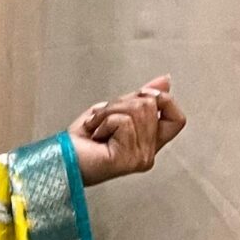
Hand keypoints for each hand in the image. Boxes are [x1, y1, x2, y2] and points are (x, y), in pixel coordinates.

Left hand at [69, 74, 185, 186]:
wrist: (61, 156)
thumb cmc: (82, 140)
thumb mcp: (116, 110)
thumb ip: (141, 98)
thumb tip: (166, 80)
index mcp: (149, 144)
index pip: (178, 119)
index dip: (164, 100)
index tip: (141, 95)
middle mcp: (148, 154)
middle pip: (152, 106)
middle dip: (122, 103)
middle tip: (103, 119)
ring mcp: (140, 159)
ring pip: (139, 110)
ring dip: (110, 112)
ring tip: (97, 128)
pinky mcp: (128, 160)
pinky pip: (124, 121)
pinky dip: (104, 122)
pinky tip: (96, 137)